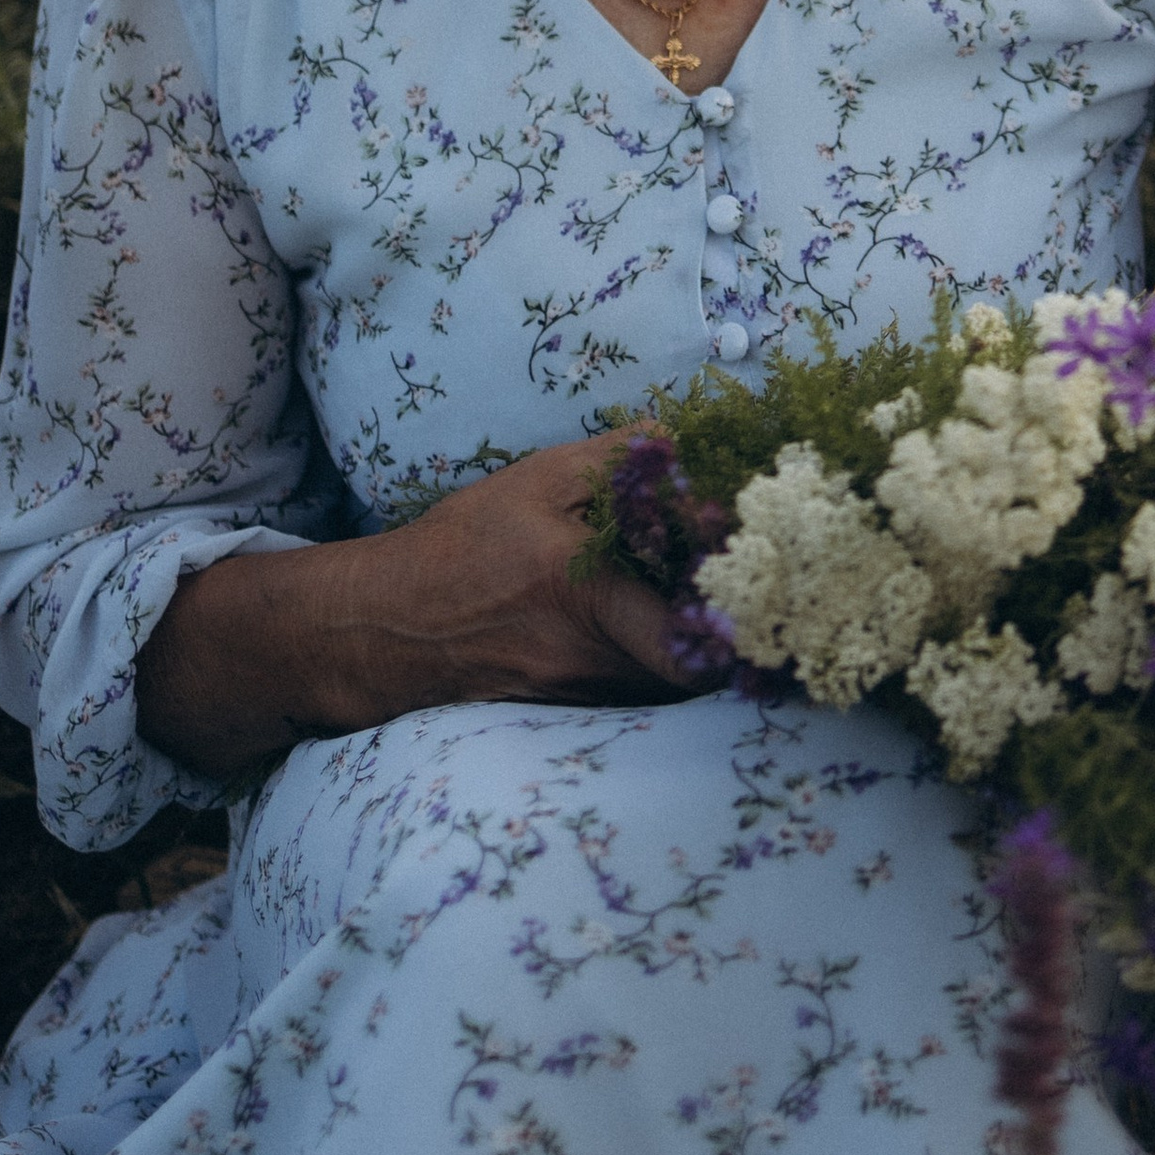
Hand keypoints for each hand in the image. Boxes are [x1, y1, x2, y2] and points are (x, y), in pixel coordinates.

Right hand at [139, 437, 706, 778]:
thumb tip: (684, 439)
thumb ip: (614, 459)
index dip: (741, 617)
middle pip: (691, 669)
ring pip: (665, 685)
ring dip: (697, 653)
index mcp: (584, 593)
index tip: (771, 582)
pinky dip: (657, 668)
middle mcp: (587, 658)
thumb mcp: (535, 480)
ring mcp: (578, 697)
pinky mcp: (568, 715)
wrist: (383, 627)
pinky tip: (663, 632)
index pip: (690, 634)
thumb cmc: (462, 546)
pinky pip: (632, 696)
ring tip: (718, 607)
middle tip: (759, 600)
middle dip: (731, 638)